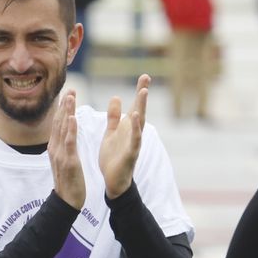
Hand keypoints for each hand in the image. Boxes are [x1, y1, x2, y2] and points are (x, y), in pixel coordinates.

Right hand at [48, 91, 85, 209]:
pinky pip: (69, 142)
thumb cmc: (69, 180)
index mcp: (55, 147)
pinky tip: (72, 118)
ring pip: (63, 129)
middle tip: (70, 89)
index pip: (58, 123)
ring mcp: (60, 154)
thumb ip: (64, 146)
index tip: (68, 93)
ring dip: (66, 112)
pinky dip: (70, 129)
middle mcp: (55, 147)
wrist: (67, 200)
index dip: (63, 108)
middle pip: (59, 122)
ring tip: (70, 97)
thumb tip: (64, 135)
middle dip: (64, 105)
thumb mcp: (64, 159)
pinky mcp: (68, 161)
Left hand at [100, 75, 149, 198]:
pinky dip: (136, 129)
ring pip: (139, 123)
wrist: (113, 181)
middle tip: (146, 79)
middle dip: (142, 95)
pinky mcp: (130, 154)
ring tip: (143, 92)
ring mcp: (133, 143)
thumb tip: (116, 97)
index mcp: (127, 127)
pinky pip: (134, 140)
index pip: (135, 106)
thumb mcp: (111, 132)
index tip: (145, 76)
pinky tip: (135, 117)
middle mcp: (133, 132)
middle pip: (140, 110)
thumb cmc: (113, 156)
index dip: (140, 92)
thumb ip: (114, 116)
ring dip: (141, 107)